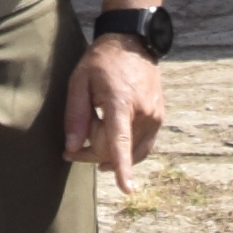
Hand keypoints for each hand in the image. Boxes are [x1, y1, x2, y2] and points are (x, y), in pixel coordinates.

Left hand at [72, 36, 165, 190]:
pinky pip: (142, 146)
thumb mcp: (79, 81)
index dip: (122, 167)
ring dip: (110, 152)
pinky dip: (126, 149)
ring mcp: (155, 116)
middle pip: (117, 151)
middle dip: (93, 153)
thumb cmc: (102, 61)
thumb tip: (72, 148)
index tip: (127, 189)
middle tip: (74, 145)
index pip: (120, 141)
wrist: (133, 42)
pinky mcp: (159, 118)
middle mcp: (143, 112)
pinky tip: (112, 141)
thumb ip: (75, 116)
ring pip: (131, 152)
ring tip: (94, 134)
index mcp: (121, 102)